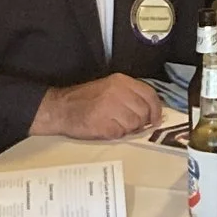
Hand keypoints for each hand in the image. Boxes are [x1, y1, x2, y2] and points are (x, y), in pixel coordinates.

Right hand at [32, 74, 160, 139]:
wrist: (59, 108)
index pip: (150, 95)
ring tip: (114, 124)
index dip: (156, 109)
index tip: (156, 119)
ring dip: (127, 129)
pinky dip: (116, 134)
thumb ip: (130, 96)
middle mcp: (118, 92)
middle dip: (141, 122)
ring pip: (134, 125)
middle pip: (144, 112)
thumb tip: (151, 113)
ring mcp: (111, 108)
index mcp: (121, 81)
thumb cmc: (85, 99)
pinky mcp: (104, 124)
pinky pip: (121, 134)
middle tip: (129, 124)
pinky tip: (105, 128)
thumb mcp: (109, 88)